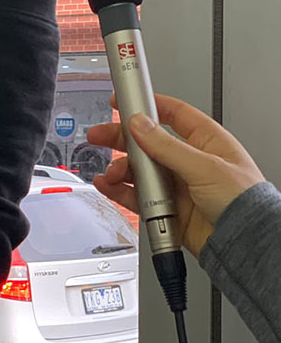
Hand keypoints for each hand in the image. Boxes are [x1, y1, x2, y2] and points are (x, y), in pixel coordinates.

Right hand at [86, 94, 265, 255]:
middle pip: (147, 141)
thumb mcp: (205, 167)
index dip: (148, 105)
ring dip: (120, 168)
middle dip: (121, 138)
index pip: (174, 114)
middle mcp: (189, 160)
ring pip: (138, 169)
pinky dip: (118, 189)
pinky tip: (107, 185)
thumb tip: (140, 124)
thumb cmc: (243, 201)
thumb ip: (168, 146)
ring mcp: (175, 183)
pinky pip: (134, 194)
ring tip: (112, 173)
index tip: (124, 101)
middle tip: (99, 135)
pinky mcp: (165, 205)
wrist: (242, 242)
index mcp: (206, 141)